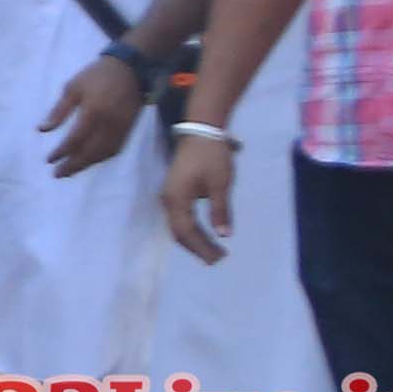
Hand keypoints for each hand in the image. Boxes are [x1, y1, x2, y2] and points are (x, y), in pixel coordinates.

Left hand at [38, 52, 146, 177]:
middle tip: (58, 174)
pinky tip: (90, 161)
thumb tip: (43, 130)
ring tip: (71, 171)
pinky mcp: (129, 129)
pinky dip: (101, 158)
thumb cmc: (96, 76)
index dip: (61, 153)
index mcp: (93, 112)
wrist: (130, 69)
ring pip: (103, 154)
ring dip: (86, 164)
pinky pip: (115, 149)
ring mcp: (122, 128)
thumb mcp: (72, 88)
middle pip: (90, 152)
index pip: (75, 140)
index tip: (49, 160)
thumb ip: (58, 111)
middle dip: (73, 165)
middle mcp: (109, 124)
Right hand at [165, 127, 239, 263]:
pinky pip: (179, 217)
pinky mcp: (175, 192)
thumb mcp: (220, 183)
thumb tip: (224, 235)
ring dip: (194, 240)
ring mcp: (169, 196)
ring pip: (178, 225)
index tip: (220, 258)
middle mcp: (168, 200)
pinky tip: (203, 234)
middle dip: (197, 247)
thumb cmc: (211, 156)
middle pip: (179, 232)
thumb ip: (220, 210)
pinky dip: (191, 229)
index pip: (186, 231)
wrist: (201, 132)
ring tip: (212, 251)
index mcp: (177, 199)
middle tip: (217, 259)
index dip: (201, 247)